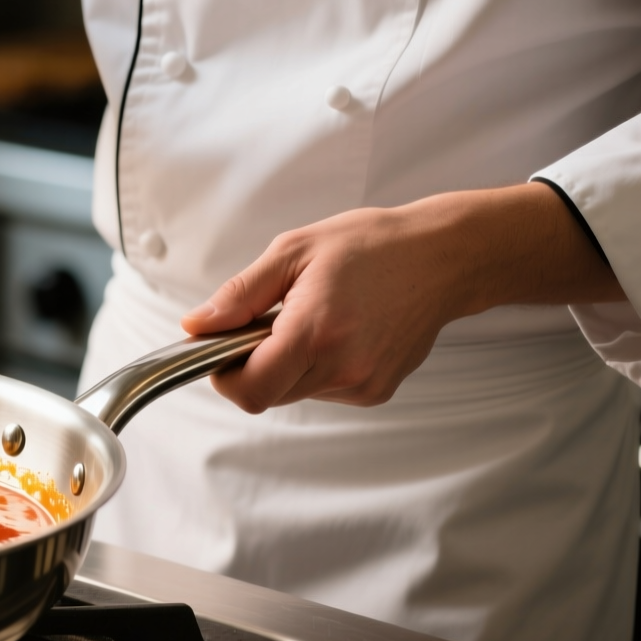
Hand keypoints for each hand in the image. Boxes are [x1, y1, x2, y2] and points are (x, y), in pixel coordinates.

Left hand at [180, 182, 625, 411]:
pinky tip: (338, 331)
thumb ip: (238, 295)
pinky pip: (324, 390)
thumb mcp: (293, 252)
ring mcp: (363, 384)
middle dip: (254, 364)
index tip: (223, 348)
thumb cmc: (372, 246)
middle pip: (268, 394)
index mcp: (315, 332)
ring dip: (287, 364)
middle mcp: (342, 368)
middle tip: (270, 319)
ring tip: (313, 317)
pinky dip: (316, 367)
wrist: (444, 257)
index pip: (249, 390)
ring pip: (294, 393)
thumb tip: (197, 325)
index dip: (224, 375)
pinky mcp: (377, 390)